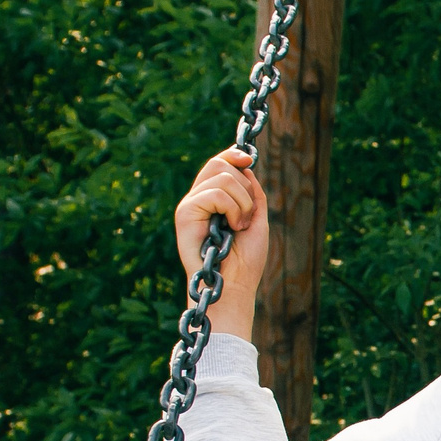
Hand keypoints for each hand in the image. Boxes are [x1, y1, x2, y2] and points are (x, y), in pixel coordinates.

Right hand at [175, 148, 266, 340]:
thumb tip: (244, 165)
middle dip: (244, 186)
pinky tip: (230, 229)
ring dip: (242, 202)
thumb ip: (252, 192)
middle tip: (246, 215)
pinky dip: (232, 209)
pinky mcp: (184, 213)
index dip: (232, 155)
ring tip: (239, 227)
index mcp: (213, 199)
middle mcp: (198, 199)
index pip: (218, 163)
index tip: (248, 158)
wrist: (234, 285)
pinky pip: (214, 193)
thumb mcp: (256, 219)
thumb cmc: (245, 260)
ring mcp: (189, 205)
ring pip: (222, 177)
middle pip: (218, 163)